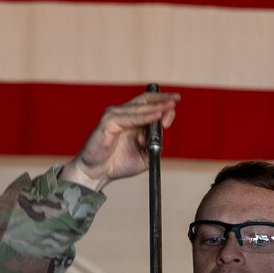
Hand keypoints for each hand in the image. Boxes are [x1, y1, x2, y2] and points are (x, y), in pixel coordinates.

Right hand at [59, 92, 179, 190]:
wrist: (96, 174)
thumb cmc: (117, 164)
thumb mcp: (144, 156)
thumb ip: (154, 145)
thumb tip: (162, 134)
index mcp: (130, 119)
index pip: (149, 104)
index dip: (163, 105)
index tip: (173, 109)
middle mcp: (122, 114)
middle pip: (145, 100)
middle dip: (163, 98)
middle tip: (176, 98)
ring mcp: (114, 116)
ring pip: (139, 107)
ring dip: (157, 106)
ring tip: (170, 105)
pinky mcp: (108, 122)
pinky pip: (130, 118)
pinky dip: (145, 117)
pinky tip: (157, 116)